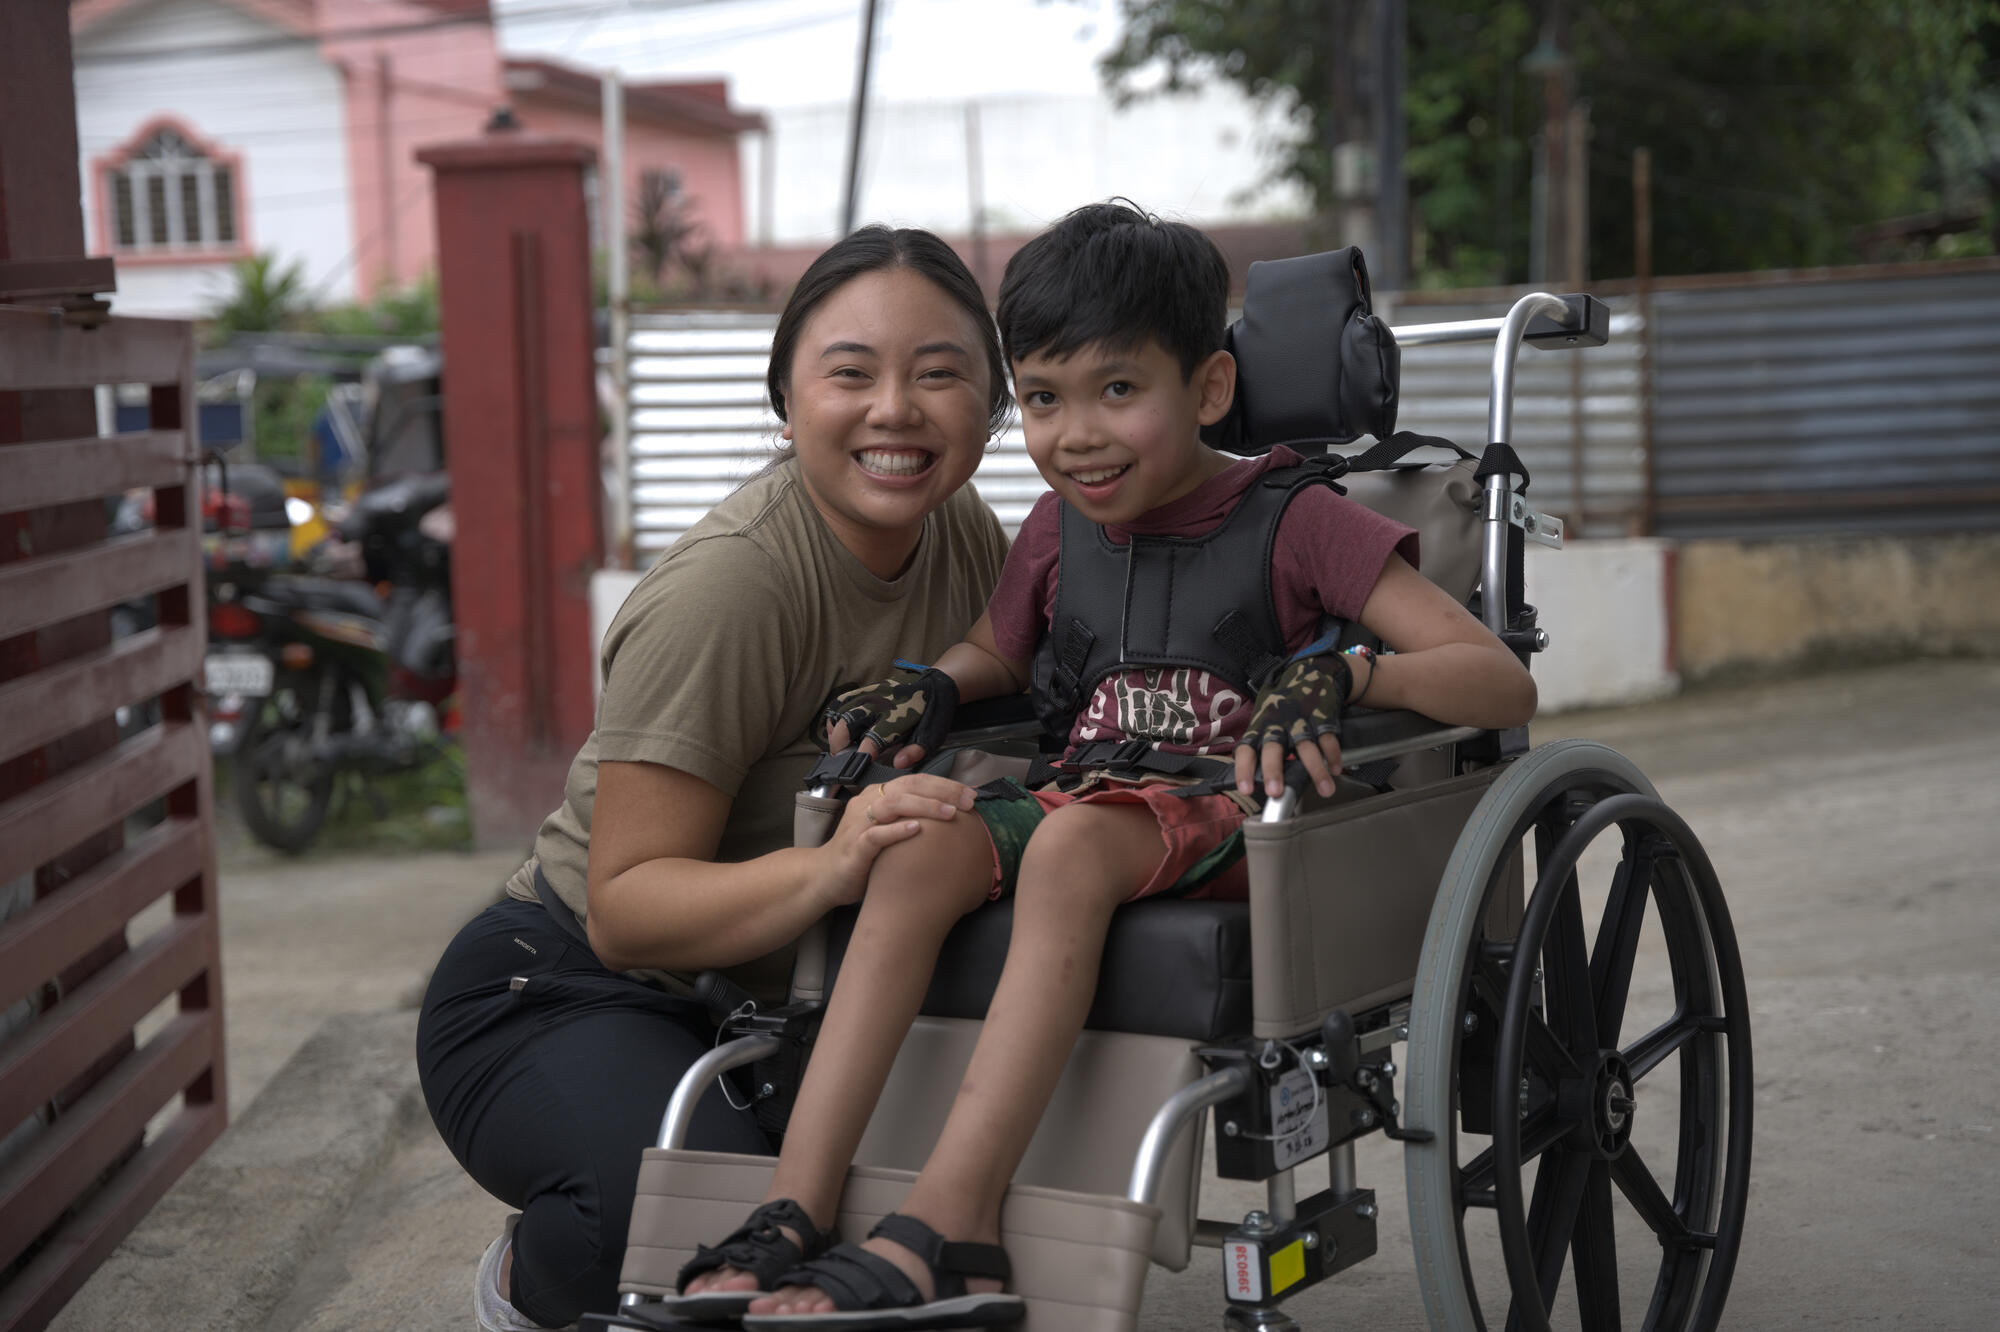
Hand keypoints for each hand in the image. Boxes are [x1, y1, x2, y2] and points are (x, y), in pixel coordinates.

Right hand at [811, 773, 977, 907]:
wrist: (825, 877)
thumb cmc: (864, 855)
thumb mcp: (889, 830)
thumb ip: (911, 819)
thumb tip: (951, 815)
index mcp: (878, 797)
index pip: (916, 781)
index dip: (945, 784)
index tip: (971, 794)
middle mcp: (868, 804)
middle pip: (908, 786)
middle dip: (942, 791)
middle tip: (969, 800)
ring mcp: (859, 824)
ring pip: (893, 804)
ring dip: (925, 806)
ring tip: (951, 813)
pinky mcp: (855, 847)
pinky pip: (876, 835)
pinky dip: (897, 830)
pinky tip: (917, 830)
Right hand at [822, 663, 958, 767]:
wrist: (936, 683)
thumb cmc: (933, 714)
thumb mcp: (932, 735)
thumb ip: (915, 751)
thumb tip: (898, 764)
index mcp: (896, 718)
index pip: (871, 740)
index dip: (861, 756)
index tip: (857, 768)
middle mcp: (878, 705)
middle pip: (846, 725)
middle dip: (839, 746)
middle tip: (842, 760)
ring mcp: (870, 695)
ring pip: (839, 712)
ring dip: (835, 732)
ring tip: (839, 746)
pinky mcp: (866, 689)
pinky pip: (841, 701)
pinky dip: (835, 716)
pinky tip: (839, 729)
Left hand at [1234, 653, 1353, 800]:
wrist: (1309, 671)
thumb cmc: (1282, 702)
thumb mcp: (1265, 719)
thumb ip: (1262, 745)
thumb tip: (1258, 779)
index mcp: (1260, 727)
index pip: (1246, 750)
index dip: (1244, 769)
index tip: (1245, 789)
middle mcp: (1278, 725)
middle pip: (1273, 749)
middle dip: (1273, 771)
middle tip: (1275, 792)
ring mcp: (1300, 720)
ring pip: (1306, 747)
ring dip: (1316, 770)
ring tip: (1325, 789)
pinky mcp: (1321, 716)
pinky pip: (1328, 738)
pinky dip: (1334, 755)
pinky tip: (1337, 769)